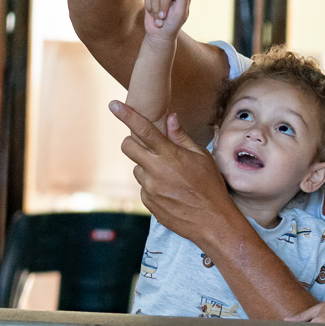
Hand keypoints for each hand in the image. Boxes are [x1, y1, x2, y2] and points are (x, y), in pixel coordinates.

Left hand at [109, 102, 233, 247]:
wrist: (212, 221)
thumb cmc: (211, 186)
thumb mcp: (202, 157)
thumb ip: (181, 137)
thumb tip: (170, 117)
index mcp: (170, 156)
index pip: (144, 130)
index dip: (127, 115)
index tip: (113, 104)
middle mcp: (155, 170)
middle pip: (128, 147)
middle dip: (133, 142)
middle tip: (148, 147)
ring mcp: (149, 188)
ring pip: (137, 169)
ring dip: (147, 168)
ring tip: (170, 177)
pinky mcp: (148, 202)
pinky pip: (143, 187)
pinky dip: (153, 186)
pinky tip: (171, 191)